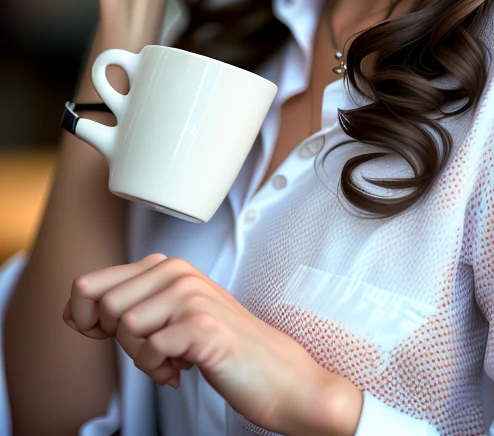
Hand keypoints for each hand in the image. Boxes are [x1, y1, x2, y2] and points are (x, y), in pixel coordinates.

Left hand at [63, 254, 362, 435]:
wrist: (274, 373)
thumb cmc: (220, 346)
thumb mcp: (172, 313)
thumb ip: (130, 302)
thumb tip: (74, 309)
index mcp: (168, 266)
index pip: (90, 283)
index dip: (84, 318)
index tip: (106, 336)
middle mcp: (179, 273)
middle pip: (104, 308)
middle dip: (119, 341)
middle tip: (152, 351)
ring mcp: (191, 297)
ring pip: (125, 329)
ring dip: (142, 358)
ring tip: (172, 361)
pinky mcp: (201, 326)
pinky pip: (150, 351)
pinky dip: (159, 371)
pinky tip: (183, 370)